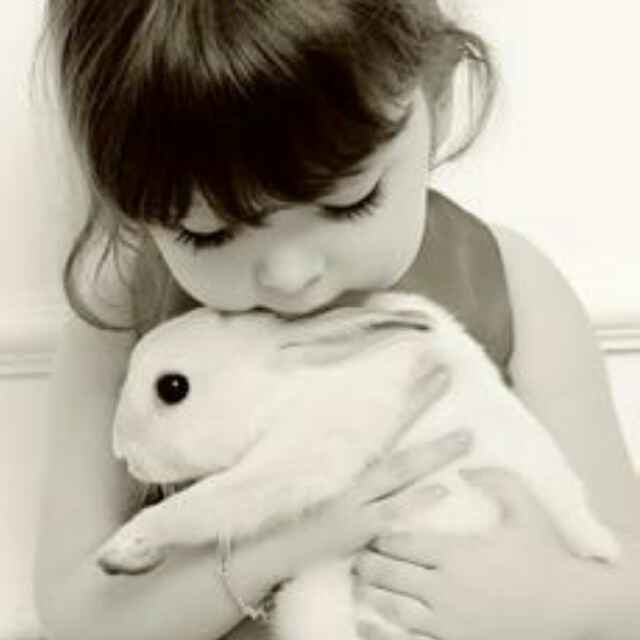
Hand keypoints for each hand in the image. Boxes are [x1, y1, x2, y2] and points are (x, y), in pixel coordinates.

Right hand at [266, 370, 473, 579]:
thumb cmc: (305, 506)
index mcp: (350, 452)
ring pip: (399, 468)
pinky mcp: (357, 527)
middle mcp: (354, 467)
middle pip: (393, 427)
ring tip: (467, 436)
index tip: (428, 362)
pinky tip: (442, 490)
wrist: (277, 542)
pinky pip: (390, 511)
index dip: (407, 390)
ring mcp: (356, 495)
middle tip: (446, 372)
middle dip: (421, 400)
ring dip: (433, 451)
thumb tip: (384, 433)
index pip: (384, 414)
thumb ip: (355, 454)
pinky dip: (414, 500)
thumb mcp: (328, 472)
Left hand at [354, 468, 615, 639]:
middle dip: (369, 563)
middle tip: (361, 556)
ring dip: (373, 594)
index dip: (381, 537)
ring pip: (392, 607)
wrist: (574, 609)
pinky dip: (384, 631)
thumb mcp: (526, 509)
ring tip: (364, 584)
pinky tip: (372, 622)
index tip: (374, 532)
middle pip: (388, 573)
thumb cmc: (548, 556)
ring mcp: (448, 623)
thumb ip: (497, 480)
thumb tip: (466, 467)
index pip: (400, 542)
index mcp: (455, 553)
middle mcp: (445, 588)